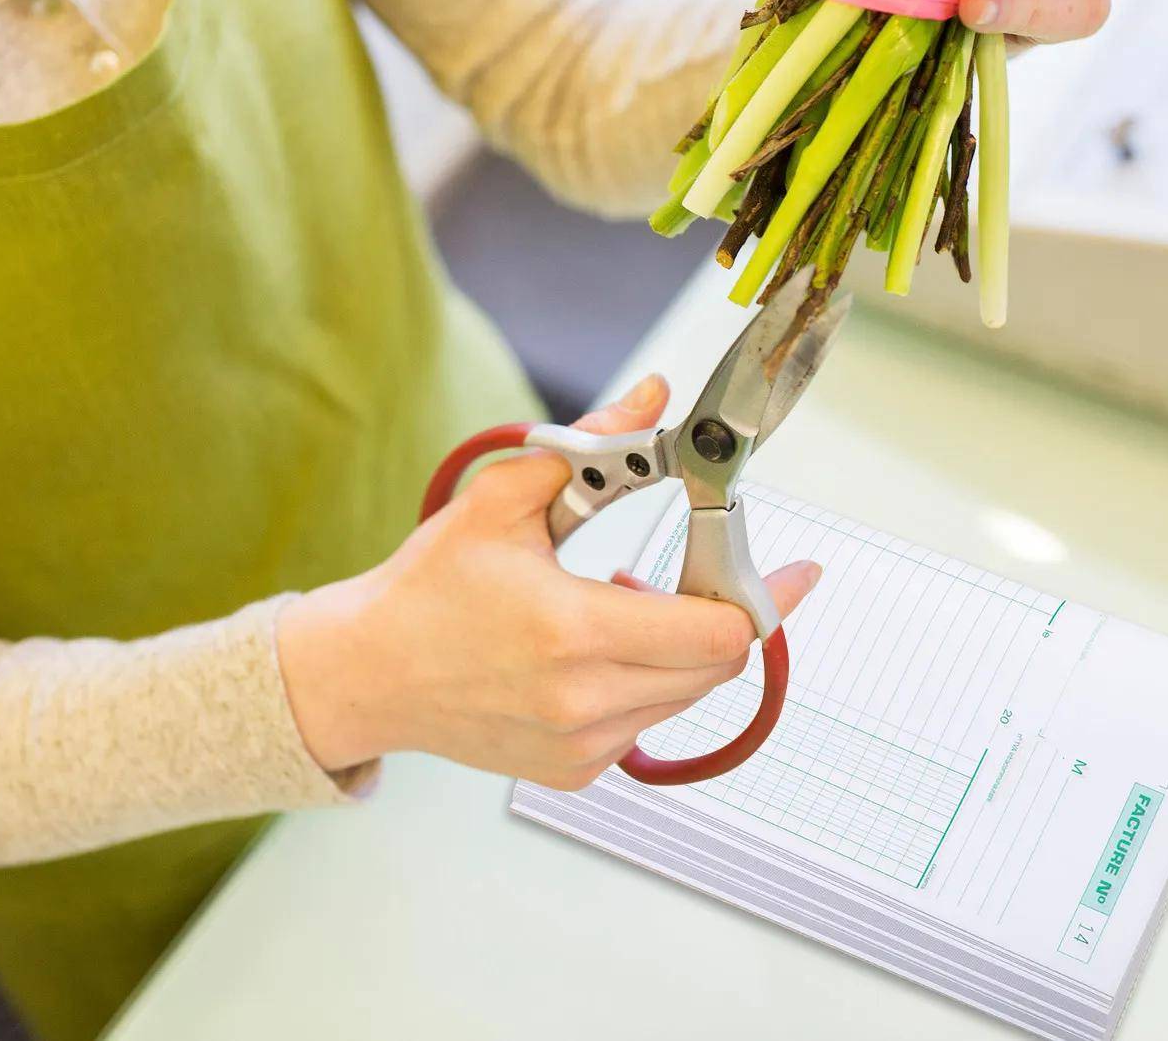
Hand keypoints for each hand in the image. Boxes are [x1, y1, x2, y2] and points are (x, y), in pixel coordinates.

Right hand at [276, 376, 822, 789]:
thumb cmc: (429, 585)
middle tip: (701, 569)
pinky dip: (644, 682)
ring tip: (619, 602)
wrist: (369, 673)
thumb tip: (652, 397)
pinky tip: (592, 649)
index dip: (767, 598)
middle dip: (723, 610)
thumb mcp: (502, 500)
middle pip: (717, 664)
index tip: (799, 572)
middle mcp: (583, 702)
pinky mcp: (574, 771)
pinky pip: (648, 722)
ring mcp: (581, 746)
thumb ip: (591, 447)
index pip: (717, 633)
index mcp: (571, 631)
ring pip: (686, 694)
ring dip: (680, 646)